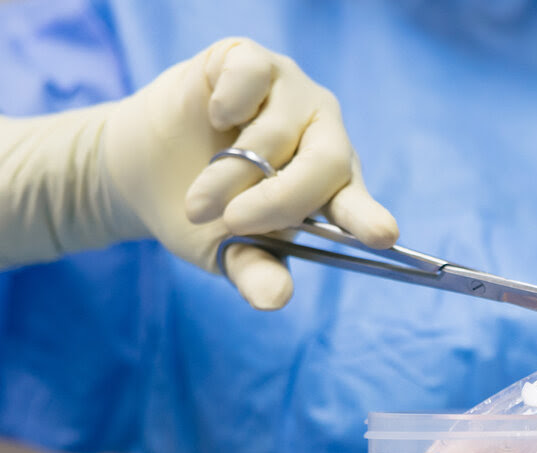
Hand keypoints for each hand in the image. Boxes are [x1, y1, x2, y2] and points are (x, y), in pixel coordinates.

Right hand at [101, 37, 398, 308]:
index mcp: (332, 189)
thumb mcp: (230, 253)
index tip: (383, 236)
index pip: (358, 204)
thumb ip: (257, 273)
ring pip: (274, 133)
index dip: (369, 218)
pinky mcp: (252, 60)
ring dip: (228, 174)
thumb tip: (275, 299)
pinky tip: (215, 118)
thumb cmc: (207, 216)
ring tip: (199, 201)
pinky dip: (228, 103)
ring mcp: (290, 95)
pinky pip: (250, 78)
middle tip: (234, 223)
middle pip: (325, 165)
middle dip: (278, 201)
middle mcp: (322, 137)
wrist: (146, 173)